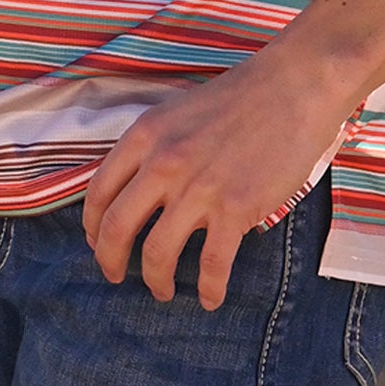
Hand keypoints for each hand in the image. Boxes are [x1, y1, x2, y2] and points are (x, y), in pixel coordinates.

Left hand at [82, 50, 352, 310]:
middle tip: (116, 276)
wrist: (292, 88)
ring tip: (164, 291)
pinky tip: (210, 298)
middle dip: (110, 262)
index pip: (99, 193)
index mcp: (145, 136)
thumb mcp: (177, 112)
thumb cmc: (237, 99)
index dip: (92, 227)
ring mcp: (199, 188)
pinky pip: (211, 265)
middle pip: (117, 229)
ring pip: (158, 254)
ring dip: (156, 282)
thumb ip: (151, 148)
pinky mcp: (235, 208)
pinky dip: (208, 290)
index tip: (98, 243)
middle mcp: (164, 163)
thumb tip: (133, 191)